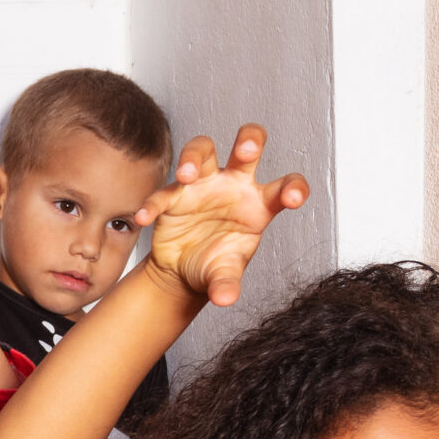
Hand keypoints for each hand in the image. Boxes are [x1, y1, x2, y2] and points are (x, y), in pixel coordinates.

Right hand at [137, 126, 309, 308]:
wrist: (181, 271)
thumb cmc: (213, 264)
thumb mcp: (224, 273)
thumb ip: (227, 282)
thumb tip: (225, 298)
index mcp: (258, 204)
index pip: (285, 186)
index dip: (293, 187)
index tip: (292, 200)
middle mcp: (234, 186)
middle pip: (246, 148)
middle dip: (249, 140)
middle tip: (245, 149)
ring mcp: (202, 186)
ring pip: (203, 151)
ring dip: (193, 157)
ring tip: (185, 175)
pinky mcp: (173, 195)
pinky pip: (163, 192)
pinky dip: (153, 203)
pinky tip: (145, 218)